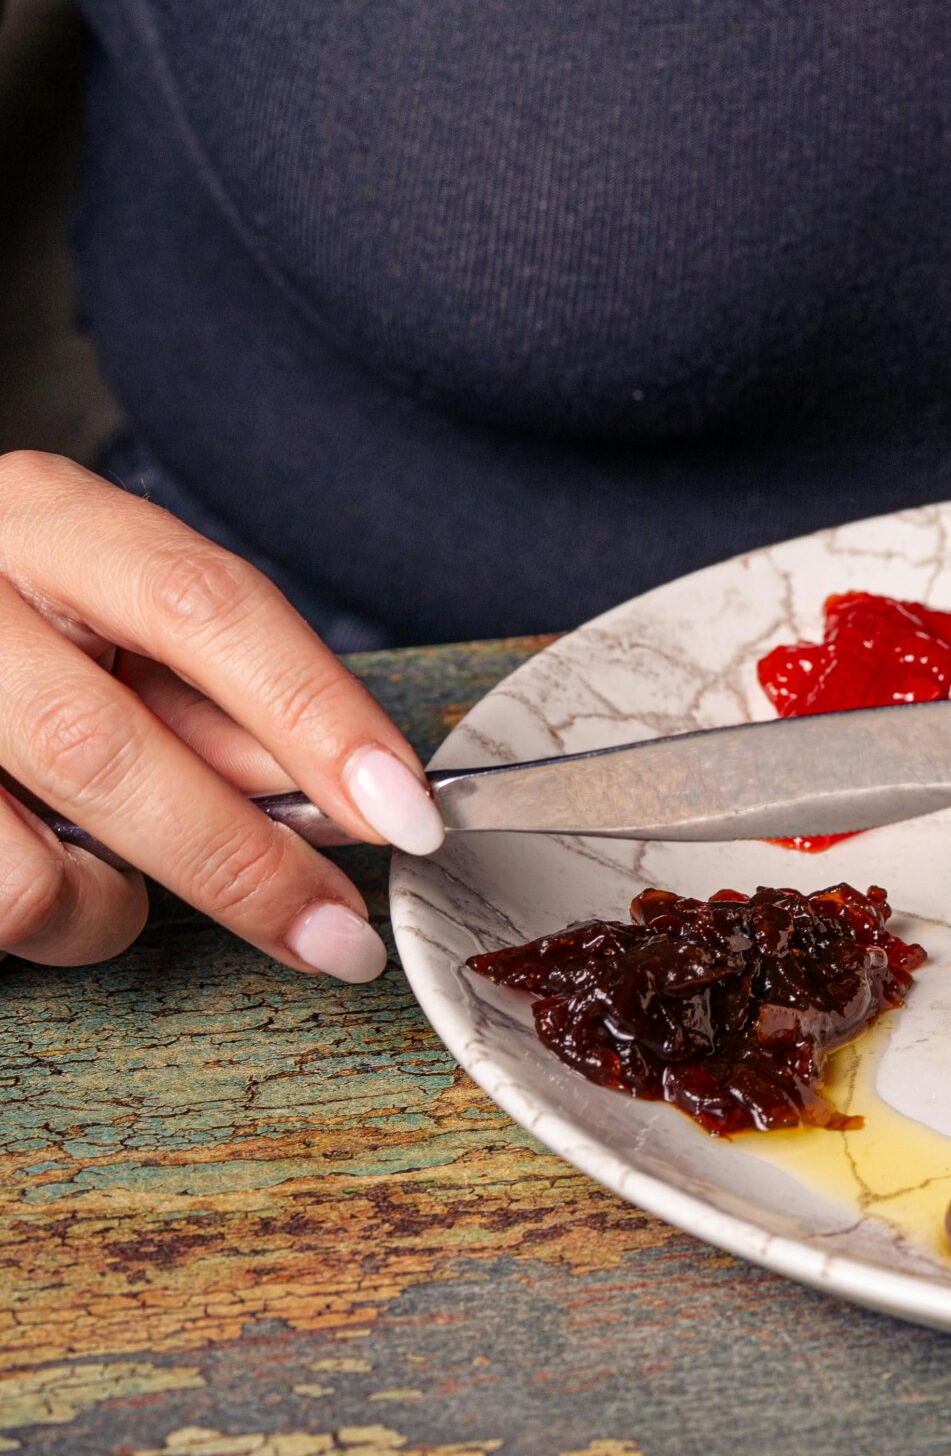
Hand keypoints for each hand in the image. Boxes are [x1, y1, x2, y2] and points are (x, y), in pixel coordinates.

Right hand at [0, 453, 442, 973]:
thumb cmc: (39, 637)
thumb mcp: (129, 632)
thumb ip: (223, 702)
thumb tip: (345, 797)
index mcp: (48, 518)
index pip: (207, 606)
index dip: (317, 716)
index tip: (406, 814)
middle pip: (108, 745)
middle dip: (245, 861)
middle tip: (341, 937)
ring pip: (29, 863)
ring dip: (115, 906)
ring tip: (124, 884)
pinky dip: (46, 919)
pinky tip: (47, 873)